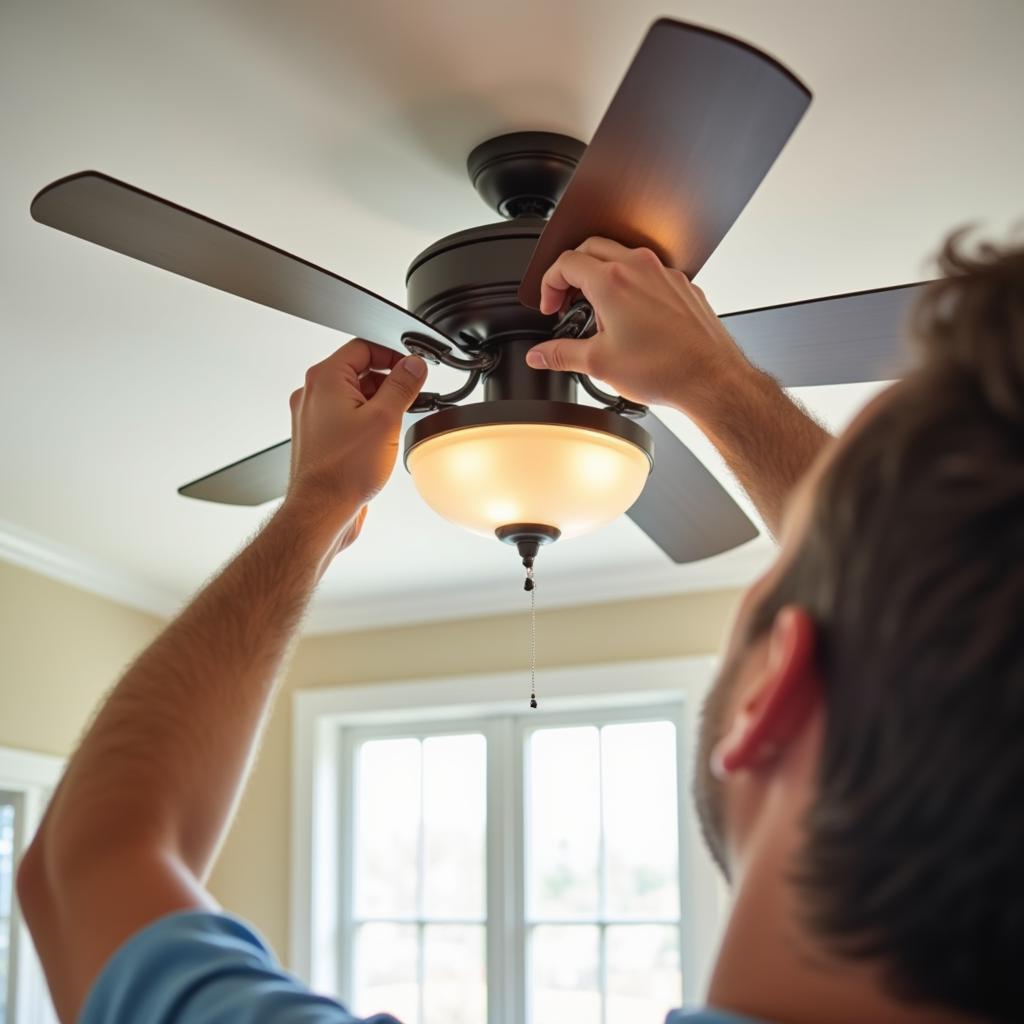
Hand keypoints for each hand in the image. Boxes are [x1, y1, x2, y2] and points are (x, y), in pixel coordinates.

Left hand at [283, 339, 426, 543]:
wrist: (322, 510)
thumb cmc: (342, 471)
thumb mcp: (385, 419)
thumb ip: (402, 385)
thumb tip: (413, 365)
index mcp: (325, 379)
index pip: (362, 347)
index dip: (392, 354)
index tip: (412, 368)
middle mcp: (313, 395)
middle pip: (358, 371)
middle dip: (388, 381)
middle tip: (411, 395)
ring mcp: (313, 418)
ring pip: (353, 396)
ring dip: (378, 403)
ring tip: (398, 421)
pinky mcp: (319, 439)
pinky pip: (346, 417)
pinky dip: (366, 420)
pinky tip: (382, 439)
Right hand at [525, 237, 750, 412]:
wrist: (711, 379)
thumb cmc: (665, 369)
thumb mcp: (599, 364)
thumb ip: (561, 355)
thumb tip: (539, 355)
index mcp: (612, 282)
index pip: (566, 263)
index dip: (549, 284)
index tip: (550, 307)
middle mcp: (639, 268)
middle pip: (591, 249)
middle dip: (571, 273)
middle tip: (567, 301)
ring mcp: (664, 274)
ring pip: (622, 256)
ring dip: (601, 274)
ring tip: (598, 310)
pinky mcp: (682, 285)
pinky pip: (649, 272)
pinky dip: (631, 283)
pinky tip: (631, 315)